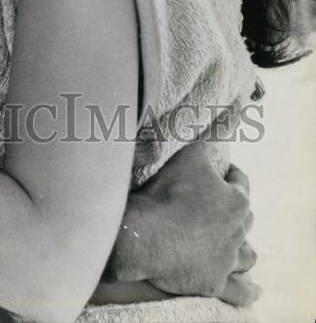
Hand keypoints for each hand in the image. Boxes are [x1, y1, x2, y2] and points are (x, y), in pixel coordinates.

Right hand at [111, 142, 258, 307]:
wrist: (148, 236)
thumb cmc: (169, 193)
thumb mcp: (190, 154)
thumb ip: (213, 134)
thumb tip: (236, 110)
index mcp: (236, 200)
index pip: (240, 183)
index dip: (229, 175)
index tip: (219, 173)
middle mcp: (239, 231)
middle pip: (244, 218)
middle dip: (234, 210)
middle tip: (215, 205)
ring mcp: (228, 260)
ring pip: (247, 254)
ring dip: (242, 247)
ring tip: (232, 243)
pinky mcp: (215, 283)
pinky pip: (241, 290)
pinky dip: (249, 289)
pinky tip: (253, 288)